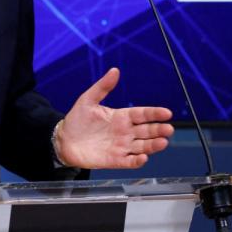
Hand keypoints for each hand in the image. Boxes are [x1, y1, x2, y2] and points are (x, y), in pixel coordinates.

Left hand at [55, 68, 173, 168]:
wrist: (63, 140)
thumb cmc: (77, 120)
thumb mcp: (88, 100)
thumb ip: (103, 87)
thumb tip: (114, 70)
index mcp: (122, 116)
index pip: (143, 114)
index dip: (155, 113)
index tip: (167, 113)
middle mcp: (125, 132)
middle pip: (147, 131)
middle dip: (159, 130)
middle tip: (169, 129)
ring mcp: (121, 147)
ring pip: (142, 146)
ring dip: (153, 145)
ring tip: (162, 143)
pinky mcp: (115, 160)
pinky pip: (129, 161)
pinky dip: (137, 161)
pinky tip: (143, 158)